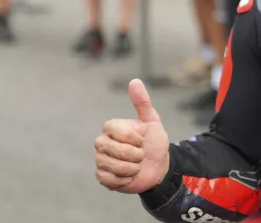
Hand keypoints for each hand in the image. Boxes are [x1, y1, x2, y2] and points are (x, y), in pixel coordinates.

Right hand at [95, 79, 170, 193]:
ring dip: (131, 168)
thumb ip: (142, 102)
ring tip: (136, 166)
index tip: (142, 140)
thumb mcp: (152, 121)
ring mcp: (101, 160)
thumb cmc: (154, 143)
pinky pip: (108, 179)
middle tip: (141, 155)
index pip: (111, 128)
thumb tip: (134, 81)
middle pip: (109, 147)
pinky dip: (124, 180)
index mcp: (112, 128)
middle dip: (133, 154)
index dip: (130, 136)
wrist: (159, 168)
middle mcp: (102, 142)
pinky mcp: (102, 177)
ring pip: (110, 164)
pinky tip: (130, 176)